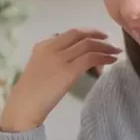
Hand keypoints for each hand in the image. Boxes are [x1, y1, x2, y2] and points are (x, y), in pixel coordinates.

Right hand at [0, 29, 120, 131]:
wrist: (24, 106)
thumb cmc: (32, 93)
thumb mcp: (40, 68)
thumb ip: (54, 59)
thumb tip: (76, 58)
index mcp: (43, 46)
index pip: (70, 34)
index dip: (87, 33)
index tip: (98, 37)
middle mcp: (51, 48)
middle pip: (80, 35)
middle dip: (97, 35)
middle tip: (109, 41)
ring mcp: (60, 58)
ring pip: (88, 45)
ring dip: (105, 47)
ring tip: (115, 52)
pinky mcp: (68, 71)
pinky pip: (90, 59)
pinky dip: (104, 57)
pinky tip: (111, 61)